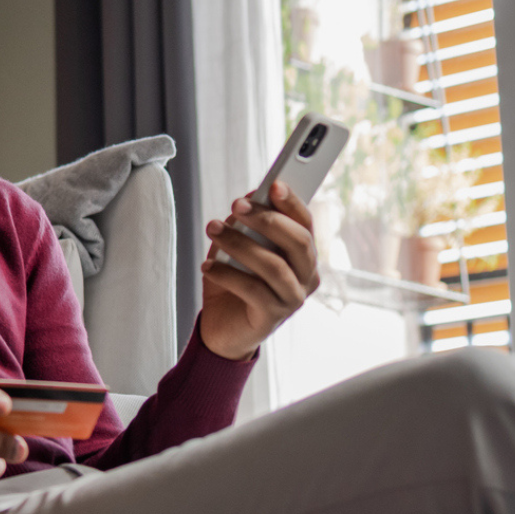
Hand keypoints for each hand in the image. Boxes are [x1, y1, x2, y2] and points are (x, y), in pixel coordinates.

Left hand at [198, 180, 318, 360]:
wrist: (223, 329)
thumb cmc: (235, 282)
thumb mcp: (240, 247)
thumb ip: (249, 224)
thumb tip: (250, 197)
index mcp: (304, 255)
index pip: (306, 223)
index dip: (293, 203)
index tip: (274, 184)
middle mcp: (307, 277)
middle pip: (299, 242)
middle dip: (267, 220)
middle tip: (237, 206)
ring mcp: (293, 298)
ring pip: (274, 266)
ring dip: (240, 244)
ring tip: (213, 229)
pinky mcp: (273, 317)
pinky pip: (252, 290)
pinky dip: (227, 274)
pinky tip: (207, 266)